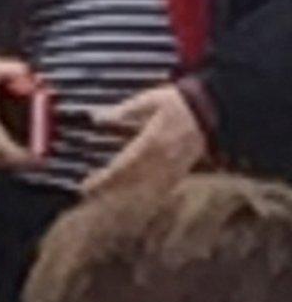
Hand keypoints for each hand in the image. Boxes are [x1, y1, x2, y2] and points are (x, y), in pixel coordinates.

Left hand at [84, 85, 206, 196]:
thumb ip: (124, 111)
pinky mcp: (184, 170)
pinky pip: (162, 188)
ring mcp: (174, 167)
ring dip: (125, 196)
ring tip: (105, 200)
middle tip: (88, 194)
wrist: (214, 110)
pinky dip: (147, 197)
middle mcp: (161, 160)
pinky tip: (136, 201)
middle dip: (109, 190)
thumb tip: (98, 117)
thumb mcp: (149, 100)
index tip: (86, 186)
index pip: (121, 166)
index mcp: (150, 143)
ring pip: (146, 189)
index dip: (103, 179)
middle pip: (131, 182)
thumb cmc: (179, 102)